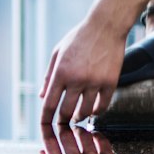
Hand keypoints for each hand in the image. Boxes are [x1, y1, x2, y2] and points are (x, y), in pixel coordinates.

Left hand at [39, 11, 127, 125]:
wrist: (106, 26)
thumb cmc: (80, 37)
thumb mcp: (58, 52)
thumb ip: (48, 75)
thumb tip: (42, 97)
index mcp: (61, 72)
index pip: (49, 103)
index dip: (45, 119)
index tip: (45, 127)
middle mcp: (76, 79)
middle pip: (66, 112)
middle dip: (62, 121)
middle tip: (63, 124)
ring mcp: (94, 82)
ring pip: (85, 112)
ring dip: (79, 117)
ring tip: (78, 116)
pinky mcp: (110, 83)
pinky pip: (102, 106)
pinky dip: (96, 112)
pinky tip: (93, 110)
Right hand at [40, 124, 129, 153]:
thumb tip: (41, 151)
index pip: (49, 142)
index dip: (46, 128)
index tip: (46, 122)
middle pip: (66, 134)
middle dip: (63, 127)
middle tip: (65, 126)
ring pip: (84, 134)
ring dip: (79, 130)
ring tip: (79, 132)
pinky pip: (101, 140)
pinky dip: (96, 134)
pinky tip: (94, 137)